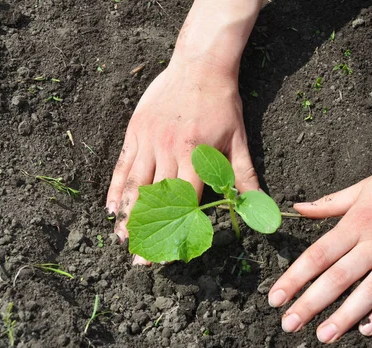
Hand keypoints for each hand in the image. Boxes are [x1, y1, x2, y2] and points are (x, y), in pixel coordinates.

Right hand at [106, 61, 258, 248]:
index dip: (177, 230)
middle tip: (139, 259)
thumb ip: (244, 176)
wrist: (200, 66)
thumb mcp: (238, 141)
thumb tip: (260, 206)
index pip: (185, 202)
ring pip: (134, 185)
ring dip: (126, 215)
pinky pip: (122, 165)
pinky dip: (116, 188)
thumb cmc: (222, 105)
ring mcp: (148, 141)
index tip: (170, 254)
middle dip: (147, 232)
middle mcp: (168, 151)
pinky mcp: (135, 131)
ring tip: (121, 240)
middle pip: (155, 200)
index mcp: (195, 157)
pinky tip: (111, 207)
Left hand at [268, 144, 371, 341]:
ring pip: (368, 291)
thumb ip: (328, 204)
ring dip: (345, 316)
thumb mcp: (362, 187)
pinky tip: (368, 328)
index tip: (275, 298)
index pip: (317, 255)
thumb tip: (296, 208)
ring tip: (324, 336)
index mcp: (356, 223)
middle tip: (289, 325)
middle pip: (337, 278)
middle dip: (310, 304)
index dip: (294, 278)